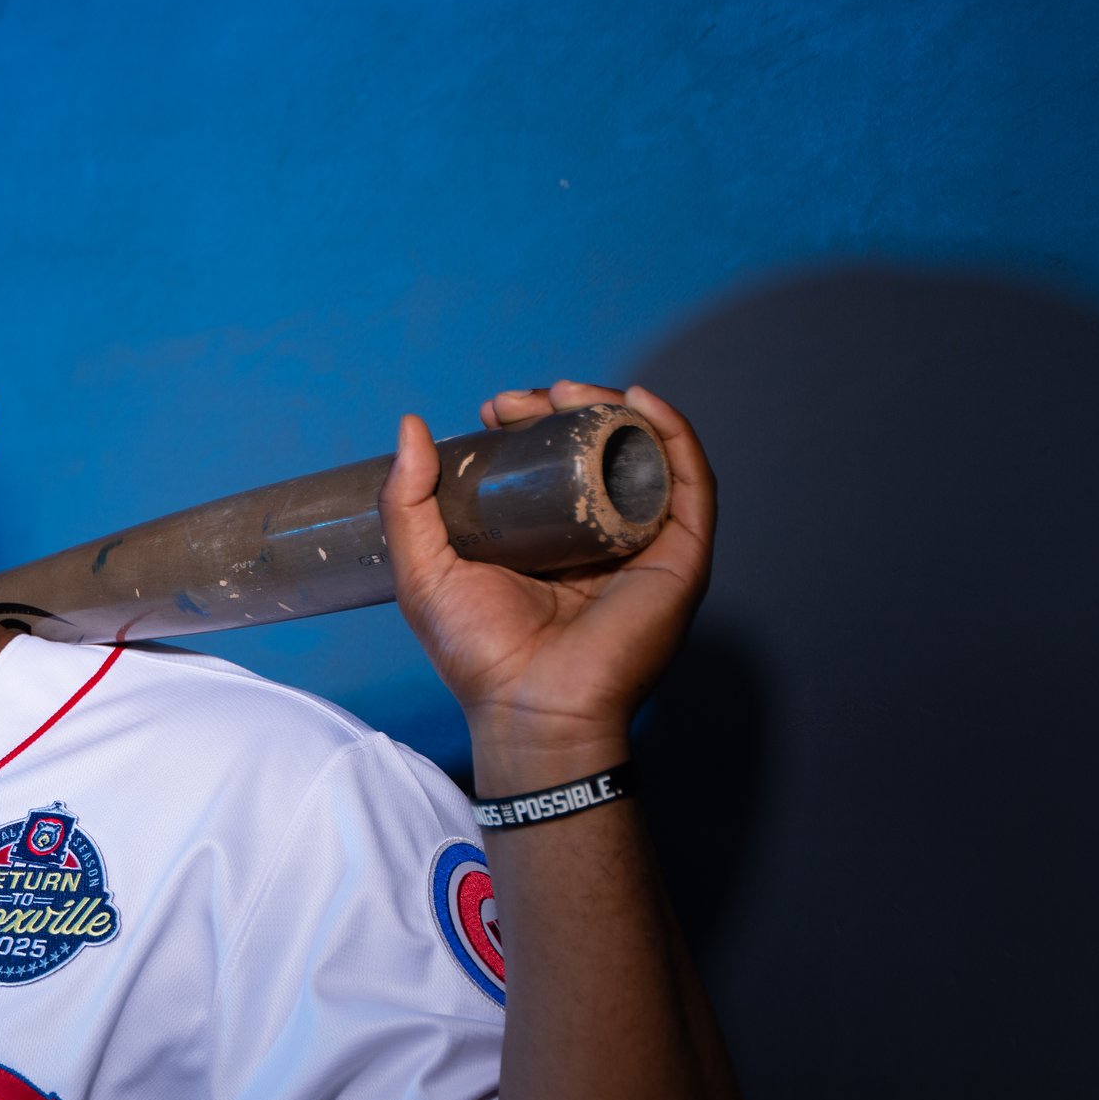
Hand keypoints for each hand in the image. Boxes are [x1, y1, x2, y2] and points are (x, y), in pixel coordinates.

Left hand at [376, 380, 714, 785]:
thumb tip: (411, 426)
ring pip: (644, 455)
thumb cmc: (477, 653)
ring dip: (617, 410)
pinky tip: (642, 403)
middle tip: (526, 400)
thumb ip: (408, 503)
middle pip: (598, 449)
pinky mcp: (680, 558)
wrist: (527, 708)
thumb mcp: (423, 568)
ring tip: (575, 391)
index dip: (528, 423)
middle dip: (566, 407)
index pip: (549, 461)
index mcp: (548, 539)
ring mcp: (643, 544)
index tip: (495, 408)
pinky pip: (690, 484)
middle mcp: (599, 536)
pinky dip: (675, 435)